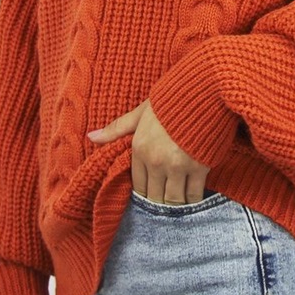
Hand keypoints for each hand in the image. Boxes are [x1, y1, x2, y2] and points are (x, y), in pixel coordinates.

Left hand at [88, 98, 209, 203]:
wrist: (203, 90)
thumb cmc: (171, 99)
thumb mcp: (141, 111)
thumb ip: (118, 128)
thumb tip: (91, 137)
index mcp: (140, 148)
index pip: (138, 185)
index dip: (146, 192)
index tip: (153, 192)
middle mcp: (156, 161)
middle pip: (155, 197)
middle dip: (160, 202)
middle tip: (167, 200)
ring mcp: (177, 166)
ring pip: (173, 201)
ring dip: (176, 204)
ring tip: (180, 203)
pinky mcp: (199, 168)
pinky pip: (194, 196)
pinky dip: (194, 200)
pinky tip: (194, 195)